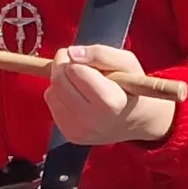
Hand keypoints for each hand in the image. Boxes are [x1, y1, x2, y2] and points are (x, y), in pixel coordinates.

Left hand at [41, 44, 177, 146]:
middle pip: (59, 81)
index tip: (88, 62)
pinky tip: (77, 96)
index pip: (76, 70)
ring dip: (61, 81)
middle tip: (77, 64)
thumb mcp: (127, 62)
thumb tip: (71, 53)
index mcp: (111, 102)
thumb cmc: (131, 87)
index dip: (79, 59)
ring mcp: (80, 131)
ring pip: (51, 92)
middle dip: (64, 66)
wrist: (136, 120)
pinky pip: (51, 104)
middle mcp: (93, 120)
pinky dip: (59, 95)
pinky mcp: (71, 135)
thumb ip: (101, 53)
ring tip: (80, 82)